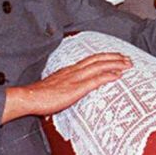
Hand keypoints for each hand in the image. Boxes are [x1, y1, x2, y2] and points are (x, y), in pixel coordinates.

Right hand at [3, 52, 130, 121]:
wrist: (27, 98)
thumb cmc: (38, 97)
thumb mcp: (54, 88)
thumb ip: (65, 87)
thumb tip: (70, 92)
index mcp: (68, 70)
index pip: (90, 59)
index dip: (104, 57)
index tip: (116, 57)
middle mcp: (73, 71)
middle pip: (97, 59)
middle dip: (114, 57)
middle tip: (128, 58)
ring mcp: (74, 78)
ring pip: (99, 66)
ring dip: (115, 64)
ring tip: (128, 64)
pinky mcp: (75, 88)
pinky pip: (95, 80)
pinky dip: (108, 76)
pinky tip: (118, 76)